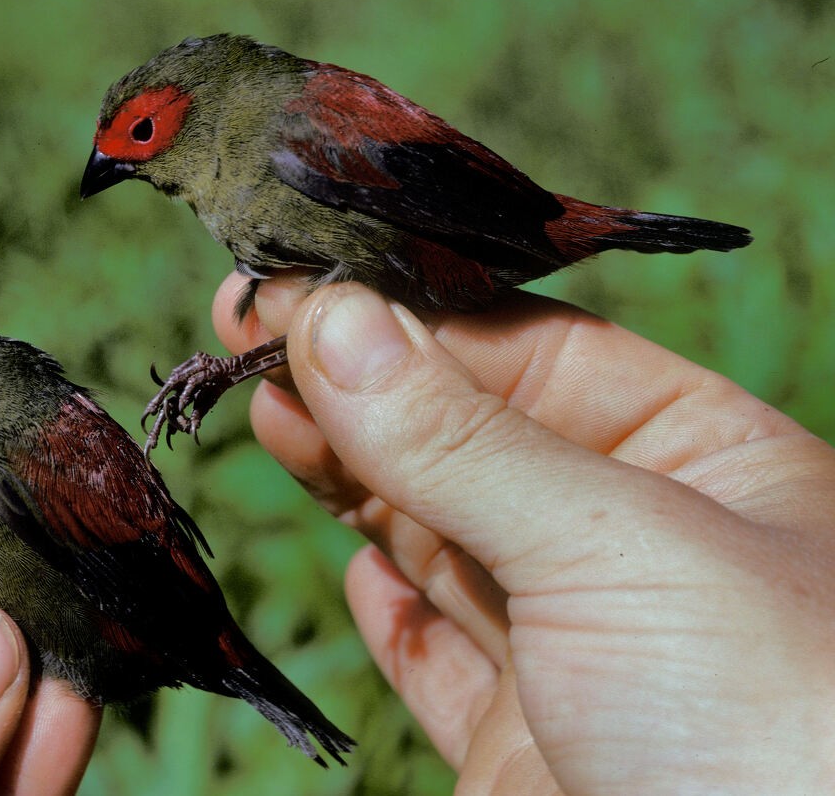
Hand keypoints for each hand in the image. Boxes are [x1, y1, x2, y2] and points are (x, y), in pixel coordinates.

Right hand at [214, 272, 834, 793]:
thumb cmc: (774, 725)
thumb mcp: (611, 544)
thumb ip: (460, 440)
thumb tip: (333, 321)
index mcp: (711, 466)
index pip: (538, 356)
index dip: (414, 317)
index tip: (302, 286)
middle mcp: (643, 552)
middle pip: (476, 439)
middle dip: (365, 387)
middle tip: (254, 331)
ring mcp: (578, 653)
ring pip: (442, 538)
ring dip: (353, 475)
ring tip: (271, 409)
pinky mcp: (521, 743)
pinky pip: (438, 657)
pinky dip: (389, 610)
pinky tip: (354, 566)